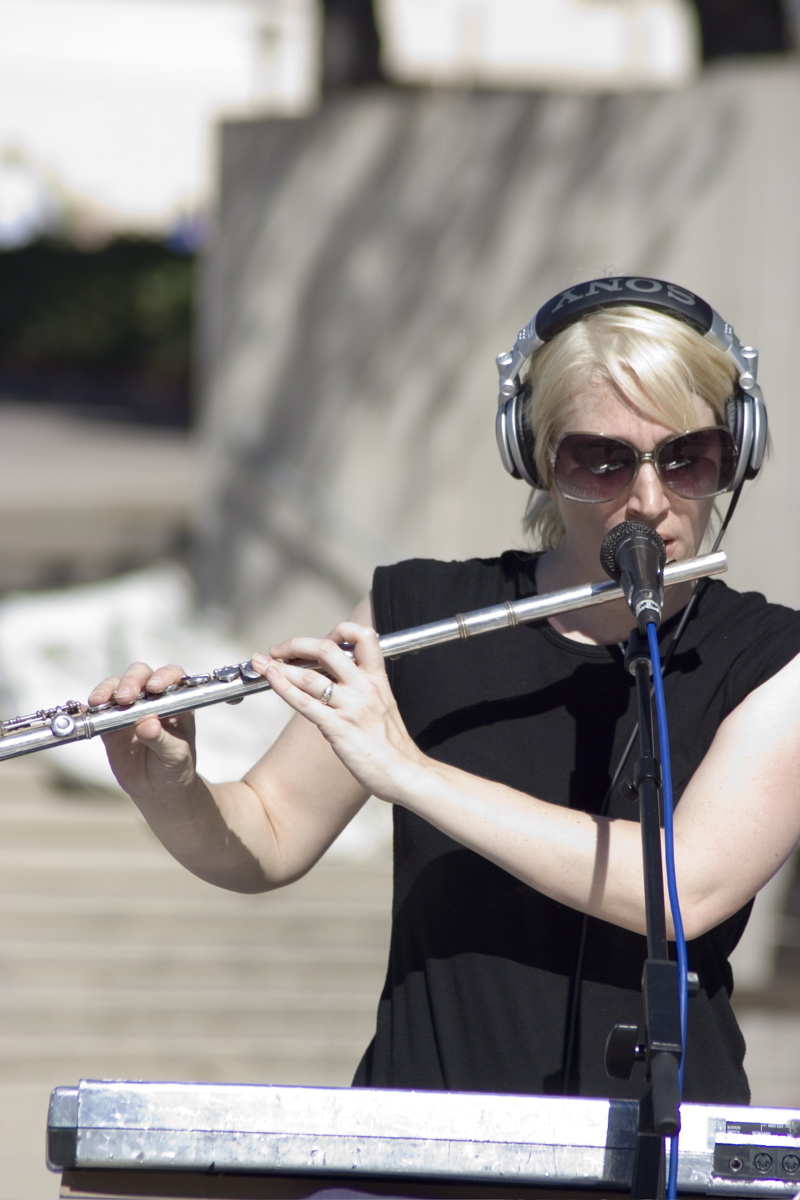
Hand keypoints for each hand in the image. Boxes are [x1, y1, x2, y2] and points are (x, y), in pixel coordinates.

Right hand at [88, 663, 197, 801]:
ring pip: (115, 688)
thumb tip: (146, 723)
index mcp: (176, 701)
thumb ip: (162, 739)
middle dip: (130, 681)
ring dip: (106, 691)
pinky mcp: (109, 724)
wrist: (157, 790)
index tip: (154, 688)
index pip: (171, 676)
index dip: (163, 676)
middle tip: (124, 698)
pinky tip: (83, 711)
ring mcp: (128, 709)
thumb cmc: (175, 767)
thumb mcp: (175, 756)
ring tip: (99, 703)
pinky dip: (88, 709)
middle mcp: (151, 699)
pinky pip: (97, 712)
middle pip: (140, 675)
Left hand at [250, 622, 425, 800]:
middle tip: (278, 650)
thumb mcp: (383, 706)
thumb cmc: (393, 746)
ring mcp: (352, 707)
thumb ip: (362, 689)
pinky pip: (305, 702)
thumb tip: (335, 682)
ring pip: (310, 675)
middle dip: (296, 644)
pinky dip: (283, 687)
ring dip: (279, 666)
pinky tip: (270, 679)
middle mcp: (364, 687)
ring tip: (260, 662)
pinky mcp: (339, 728)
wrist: (406, 774)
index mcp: (378, 679)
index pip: (362, 635)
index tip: (317, 641)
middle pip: (327, 649)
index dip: (337, 631)